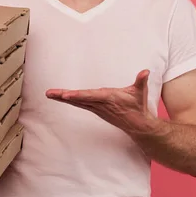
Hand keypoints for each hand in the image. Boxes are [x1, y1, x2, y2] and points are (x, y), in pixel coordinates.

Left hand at [45, 69, 162, 137]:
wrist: (137, 124)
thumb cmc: (138, 106)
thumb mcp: (140, 92)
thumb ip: (141, 80)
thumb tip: (145, 72)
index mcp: (108, 98)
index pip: (90, 96)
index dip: (77, 95)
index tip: (66, 95)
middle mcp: (100, 104)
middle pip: (78, 99)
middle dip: (63, 96)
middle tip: (49, 93)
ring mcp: (96, 108)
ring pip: (77, 102)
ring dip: (63, 98)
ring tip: (50, 94)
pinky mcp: (96, 109)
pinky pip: (80, 104)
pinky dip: (70, 100)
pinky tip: (61, 97)